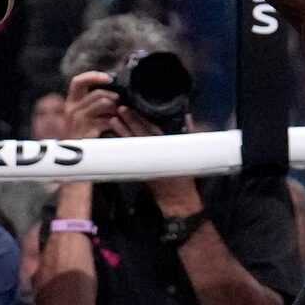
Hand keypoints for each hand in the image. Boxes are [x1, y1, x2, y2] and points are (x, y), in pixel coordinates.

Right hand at [63, 71, 124, 139]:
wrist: (83, 161)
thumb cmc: (90, 136)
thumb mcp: (89, 115)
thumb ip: (96, 102)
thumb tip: (115, 88)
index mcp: (72, 103)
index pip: (78, 82)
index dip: (93, 76)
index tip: (108, 77)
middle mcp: (72, 110)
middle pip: (98, 93)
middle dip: (114, 98)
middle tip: (121, 107)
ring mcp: (78, 121)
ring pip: (104, 103)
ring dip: (116, 109)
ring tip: (120, 117)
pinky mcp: (86, 132)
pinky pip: (107, 120)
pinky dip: (117, 123)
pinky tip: (118, 128)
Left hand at [96, 99, 204, 216]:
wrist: (175, 197)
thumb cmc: (185, 174)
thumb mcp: (191, 152)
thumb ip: (191, 133)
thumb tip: (188, 117)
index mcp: (167, 146)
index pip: (152, 130)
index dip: (142, 119)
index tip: (133, 107)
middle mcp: (155, 151)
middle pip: (140, 134)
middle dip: (130, 121)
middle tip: (120, 109)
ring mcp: (145, 160)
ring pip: (132, 142)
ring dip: (122, 131)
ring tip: (112, 120)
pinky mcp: (139, 167)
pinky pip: (129, 152)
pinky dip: (122, 144)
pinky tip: (114, 136)